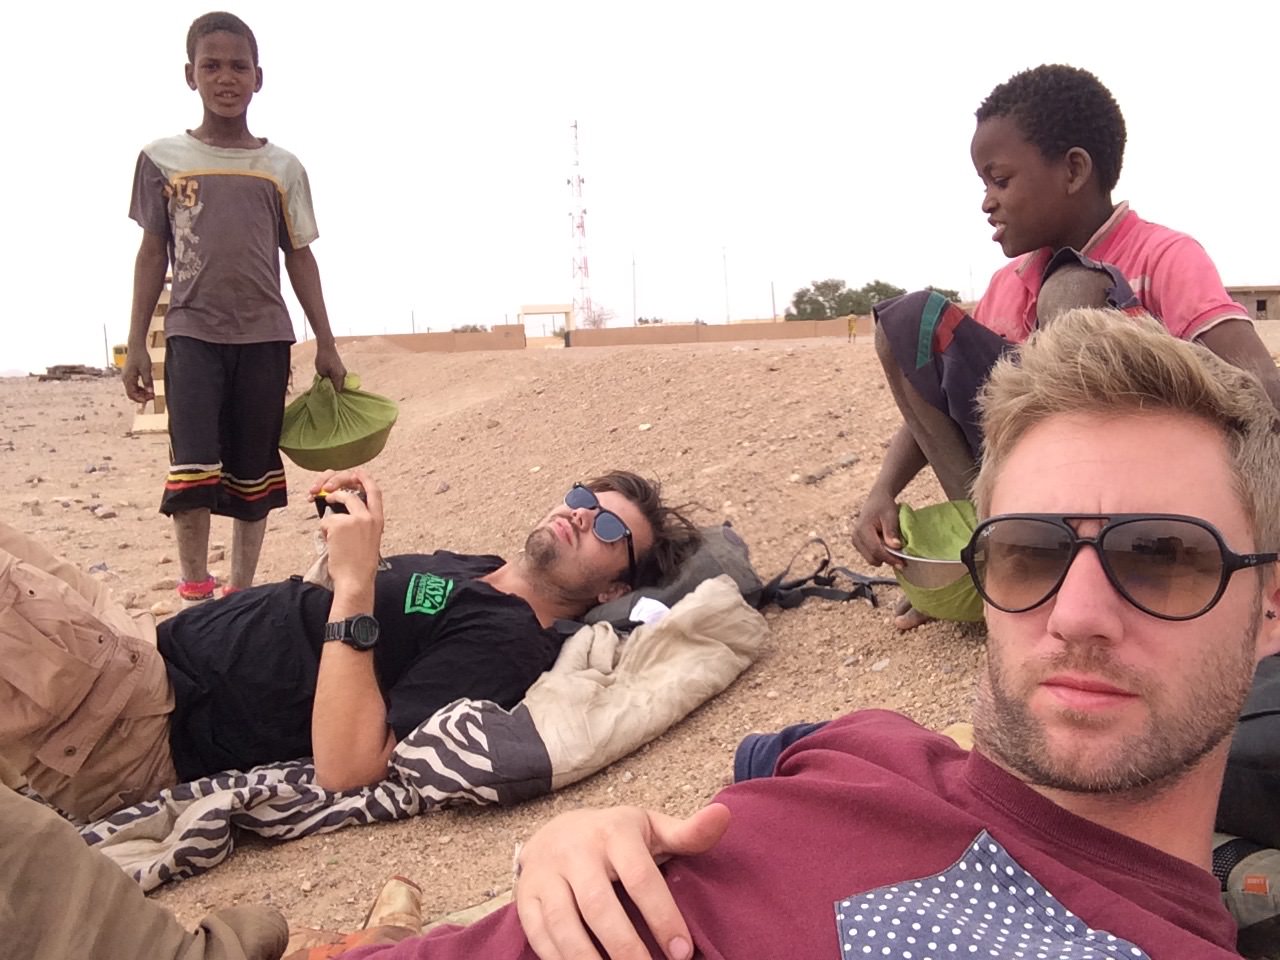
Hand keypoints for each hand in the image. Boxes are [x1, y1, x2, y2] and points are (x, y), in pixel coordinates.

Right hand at [122, 350, 153, 402]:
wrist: (136, 347)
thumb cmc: (141, 356)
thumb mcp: (146, 370)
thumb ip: (148, 381)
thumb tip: (150, 392)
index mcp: (128, 378)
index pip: (132, 394)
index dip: (140, 399)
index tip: (150, 399)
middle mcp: (125, 379)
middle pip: (131, 393)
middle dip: (141, 397)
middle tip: (152, 396)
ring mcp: (126, 377)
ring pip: (132, 390)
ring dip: (141, 393)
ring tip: (151, 393)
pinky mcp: (129, 375)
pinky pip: (133, 385)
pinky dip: (140, 388)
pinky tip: (147, 388)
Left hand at [313, 470, 382, 598]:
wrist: (355, 579)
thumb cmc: (358, 564)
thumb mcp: (367, 539)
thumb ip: (359, 522)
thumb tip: (340, 511)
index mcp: (378, 520)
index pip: (375, 491)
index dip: (365, 478)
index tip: (357, 472)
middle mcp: (369, 516)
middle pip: (352, 490)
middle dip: (338, 483)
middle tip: (327, 489)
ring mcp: (355, 519)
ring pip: (338, 501)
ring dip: (329, 505)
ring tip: (326, 519)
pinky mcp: (340, 524)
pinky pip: (326, 520)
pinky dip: (324, 531)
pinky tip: (330, 542)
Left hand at [314, 341, 346, 392]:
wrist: (327, 347)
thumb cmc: (323, 359)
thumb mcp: (321, 372)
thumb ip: (325, 381)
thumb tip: (327, 387)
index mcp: (339, 376)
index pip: (338, 390)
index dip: (333, 394)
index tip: (327, 395)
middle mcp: (343, 375)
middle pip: (339, 387)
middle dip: (333, 389)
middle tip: (325, 391)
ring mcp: (343, 372)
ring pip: (339, 382)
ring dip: (334, 384)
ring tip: (326, 385)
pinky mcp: (341, 369)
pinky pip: (339, 378)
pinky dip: (334, 380)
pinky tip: (328, 379)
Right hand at [516, 803, 730, 959]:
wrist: (555, 831)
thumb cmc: (616, 838)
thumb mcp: (651, 829)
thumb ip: (688, 832)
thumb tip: (723, 816)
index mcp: (614, 832)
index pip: (640, 877)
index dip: (662, 916)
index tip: (682, 952)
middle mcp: (576, 850)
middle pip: (600, 907)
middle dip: (626, 949)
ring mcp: (546, 875)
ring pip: (565, 926)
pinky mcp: (526, 898)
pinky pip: (541, 937)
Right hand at [851, 488, 903, 567]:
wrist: (876, 500)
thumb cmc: (884, 506)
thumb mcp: (890, 516)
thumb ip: (891, 531)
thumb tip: (896, 546)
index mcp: (863, 529)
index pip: (876, 550)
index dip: (889, 559)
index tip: (903, 563)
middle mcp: (856, 537)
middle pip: (872, 558)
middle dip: (887, 560)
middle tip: (902, 558)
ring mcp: (856, 541)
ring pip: (871, 559)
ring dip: (884, 558)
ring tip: (894, 549)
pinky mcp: (858, 544)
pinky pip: (870, 556)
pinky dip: (880, 555)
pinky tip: (887, 546)